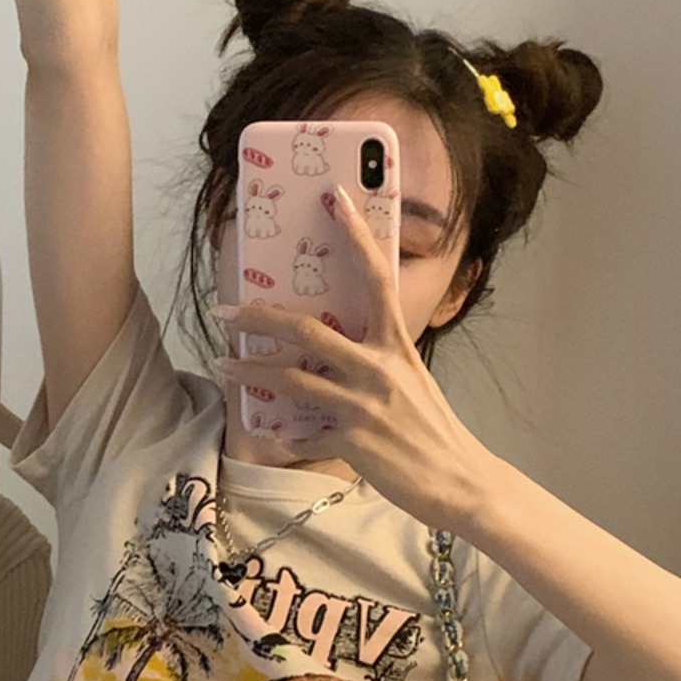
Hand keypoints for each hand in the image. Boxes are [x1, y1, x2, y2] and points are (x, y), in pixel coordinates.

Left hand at [212, 185, 493, 530]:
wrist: (458, 481)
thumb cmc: (433, 431)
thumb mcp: (410, 381)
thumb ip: (375, 361)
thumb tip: (335, 353)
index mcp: (396, 345)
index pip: (376, 277)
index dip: (355, 235)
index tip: (334, 198)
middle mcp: (377, 368)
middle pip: (305, 329)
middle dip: (257, 317)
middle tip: (225, 311)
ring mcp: (361, 405)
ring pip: (290, 379)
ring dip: (249, 372)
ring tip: (222, 366)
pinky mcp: (350, 440)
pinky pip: (302, 434)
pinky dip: (287, 435)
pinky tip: (277, 434)